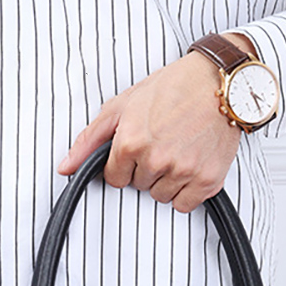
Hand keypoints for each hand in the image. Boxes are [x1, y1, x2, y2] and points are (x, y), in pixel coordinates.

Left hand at [57, 34, 253, 212]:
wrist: (221, 80)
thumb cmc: (174, 87)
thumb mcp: (122, 106)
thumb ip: (89, 140)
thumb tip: (65, 168)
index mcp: (131, 142)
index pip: (114, 178)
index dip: (123, 163)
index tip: (137, 147)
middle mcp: (156, 159)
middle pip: (138, 187)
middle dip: (145, 169)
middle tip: (162, 141)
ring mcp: (183, 171)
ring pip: (160, 197)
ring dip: (165, 180)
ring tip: (177, 150)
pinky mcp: (207, 180)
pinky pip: (184, 204)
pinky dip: (186, 191)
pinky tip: (190, 164)